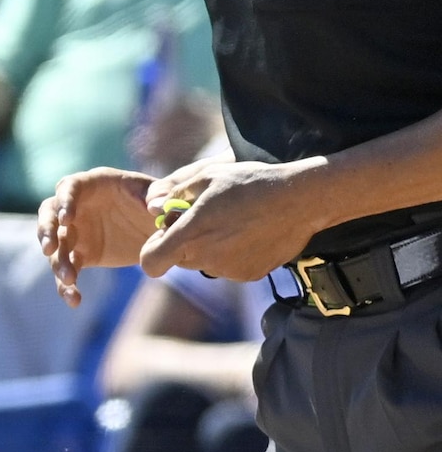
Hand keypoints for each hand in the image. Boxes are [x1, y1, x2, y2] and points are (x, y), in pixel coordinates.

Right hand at [36, 166, 158, 296]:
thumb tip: (156, 208)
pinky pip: (67, 269)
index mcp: (92, 185)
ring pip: (55, 246)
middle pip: (48, 215)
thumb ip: (160, 195)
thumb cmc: (157, 201)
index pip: (69, 187)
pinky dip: (67, 285)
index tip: (67, 219)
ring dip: (56, 262)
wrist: (160, 226)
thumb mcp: (160, 193)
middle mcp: (75, 207)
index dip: (64, 202)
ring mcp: (75, 232)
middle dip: (47, 231)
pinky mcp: (80, 254)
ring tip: (69, 279)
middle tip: (50, 249)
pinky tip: (74, 300)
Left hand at [138, 158, 334, 285]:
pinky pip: (228, 267)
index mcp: (190, 235)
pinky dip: (231, 254)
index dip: (152, 250)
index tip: (164, 235)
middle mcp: (206, 258)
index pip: (151, 262)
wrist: (300, 199)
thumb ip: (173, 193)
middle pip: (177, 259)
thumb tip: (152, 207)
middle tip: (204, 218)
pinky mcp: (249, 275)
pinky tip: (249, 234)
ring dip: (208, 248)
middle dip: (182, 242)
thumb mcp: (206, 176)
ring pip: (203, 263)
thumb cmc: (250, 183)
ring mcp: (229, 270)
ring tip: (231, 223)